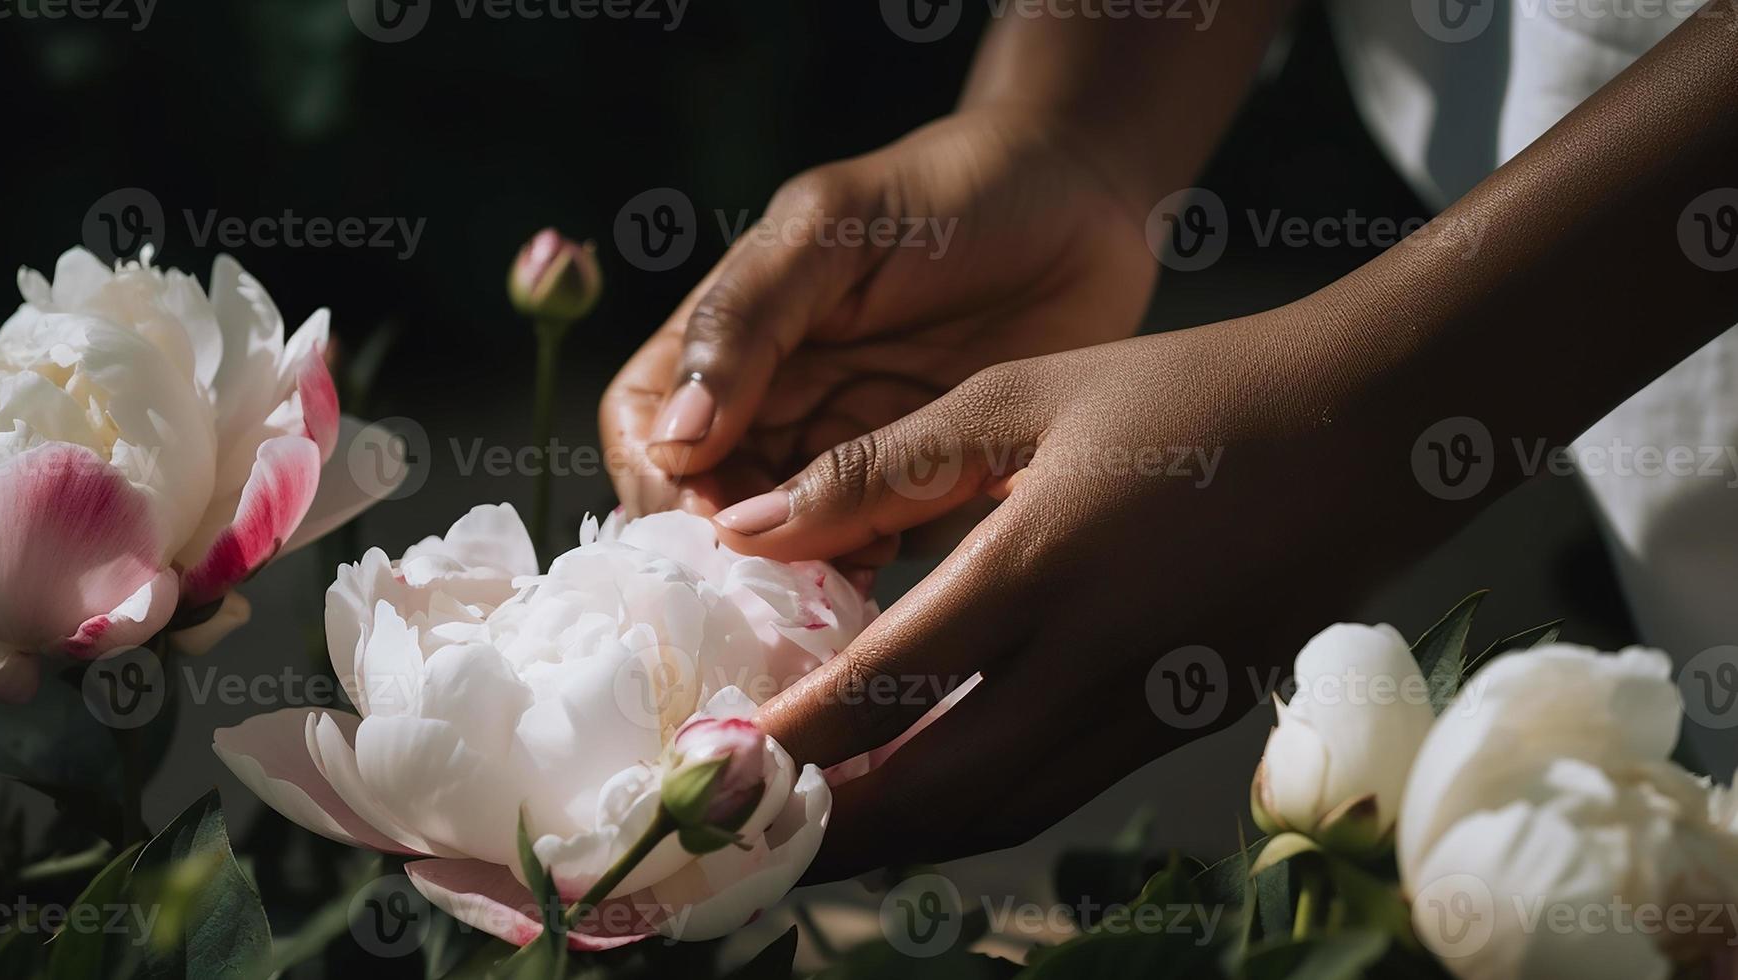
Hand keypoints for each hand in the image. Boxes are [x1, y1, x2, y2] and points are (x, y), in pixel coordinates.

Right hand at [599, 107, 1155, 579]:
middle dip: (724, 566)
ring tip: (822, 615)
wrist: (1084, 204)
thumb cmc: (947, 192)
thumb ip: (747, 317)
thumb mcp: (829, 227)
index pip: (647, 440)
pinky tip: (881, 609)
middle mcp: (775, 417)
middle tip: (763, 601)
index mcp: (729, 349)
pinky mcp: (920, 500)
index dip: (662, 490)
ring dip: (787, 595)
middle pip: (707, 518)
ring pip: (783, 557)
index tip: (712, 524)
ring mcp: (846, 464)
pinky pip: (869, 566)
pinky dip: (860, 598)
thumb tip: (674, 437)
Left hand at [705, 302, 1448, 879]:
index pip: (884, 686)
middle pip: (932, 789)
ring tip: (813, 835)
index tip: (711, 762)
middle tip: (742, 837)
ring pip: (995, 812)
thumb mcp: (1024, 396)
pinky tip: (925, 793)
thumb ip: (881, 466)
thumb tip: (755, 526)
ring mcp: (1147, 706)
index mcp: (1043, 566)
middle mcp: (1094, 661)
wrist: (1369, 426)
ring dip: (896, 837)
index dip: (787, 740)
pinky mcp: (1181, 722)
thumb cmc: (1190, 391)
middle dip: (826, 829)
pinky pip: (1055, 793)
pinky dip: (973, 811)